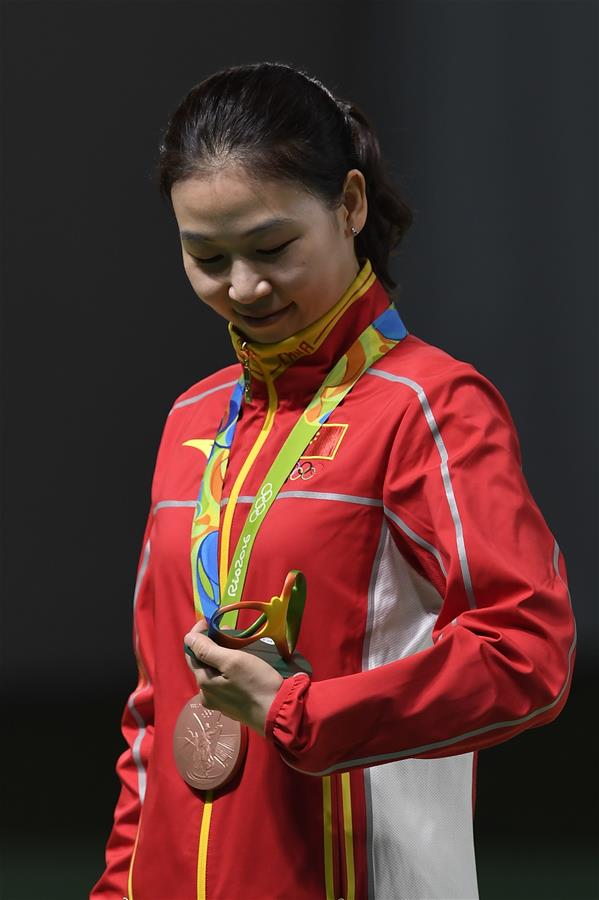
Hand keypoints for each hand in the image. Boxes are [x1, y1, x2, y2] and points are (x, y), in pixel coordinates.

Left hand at [183, 618, 283, 735]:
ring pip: (214, 672)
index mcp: (204, 683)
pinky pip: (224, 681)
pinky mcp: (233, 706)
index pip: (191, 654)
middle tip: (226, 629)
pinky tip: (240, 662)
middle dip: (211, 643)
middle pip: (203, 663)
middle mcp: (207, 695)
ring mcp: (220, 702)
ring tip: (235, 642)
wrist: (279, 712)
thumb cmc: (256, 683)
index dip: (197, 635)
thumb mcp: (232, 661)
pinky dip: (228, 668)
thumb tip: (187, 639)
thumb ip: (207, 650)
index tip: (209, 620)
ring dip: (220, 655)